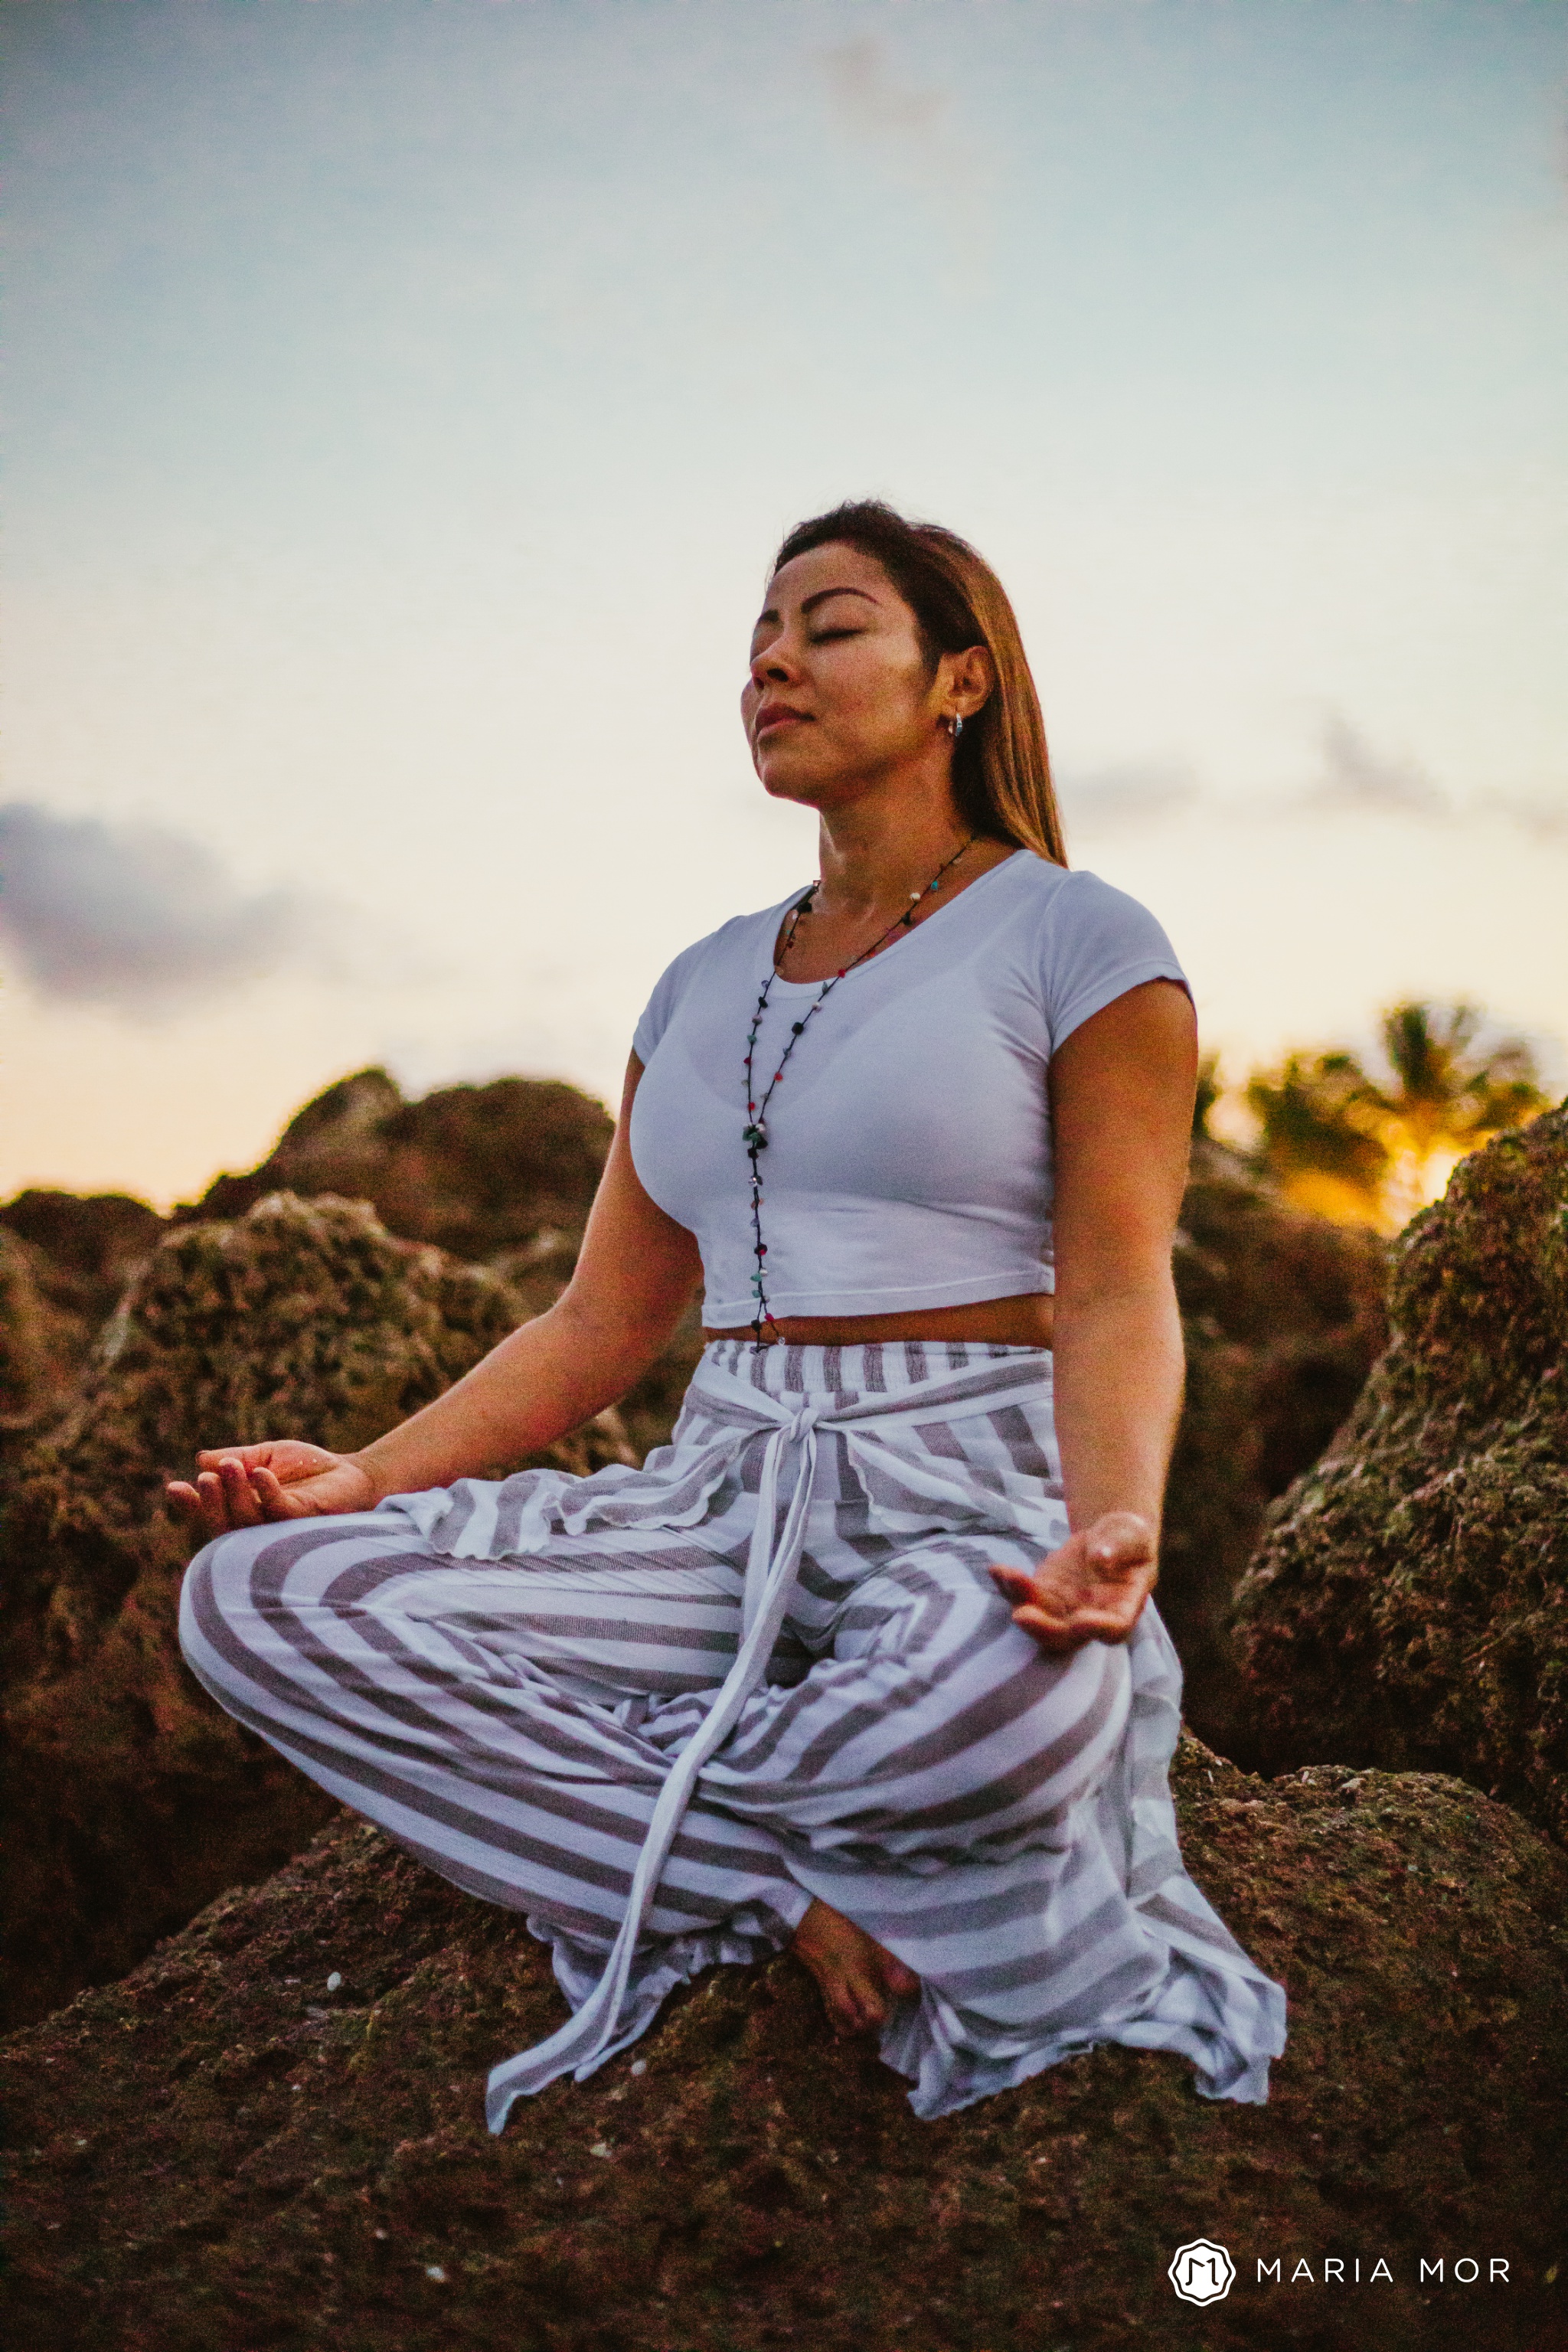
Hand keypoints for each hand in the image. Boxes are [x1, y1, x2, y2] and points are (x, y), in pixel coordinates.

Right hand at [166, 1442, 376, 1539]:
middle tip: (205, 1478)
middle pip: (223, 1522)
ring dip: (235, 1494)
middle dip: (211, 1502)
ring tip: (230, 1467)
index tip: (173, 1488)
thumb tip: (202, 1459)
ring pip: (247, 1520)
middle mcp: (256, 1526)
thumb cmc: (306, 1468)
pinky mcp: (304, 1521)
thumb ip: (237, 1458)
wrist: (351, 1473)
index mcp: (242, 1510)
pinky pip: (280, 1512)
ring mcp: (279, 1529)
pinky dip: (267, 1492)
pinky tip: (260, 1473)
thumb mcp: (266, 1456)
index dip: (190, 1504)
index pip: (210, 1512)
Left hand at [990, 1510, 1156, 1653]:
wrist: (1108, 1537)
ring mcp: (1064, 1610)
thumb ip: (1120, 1546)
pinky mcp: (1044, 1595)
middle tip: (1023, 1615)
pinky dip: (1008, 1586)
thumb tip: (1101, 1558)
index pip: (1113, 1629)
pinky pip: (1024, 1597)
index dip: (1099, 1629)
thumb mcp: (1132, 1534)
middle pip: (1067, 1637)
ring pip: (1040, 1620)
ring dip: (1021, 1602)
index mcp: (1123, 1608)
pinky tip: (997, 1570)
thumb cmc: (1129, 1538)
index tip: (1083, 1619)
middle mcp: (1091, 1618)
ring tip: (1007, 1577)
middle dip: (1044, 1629)